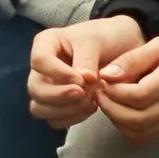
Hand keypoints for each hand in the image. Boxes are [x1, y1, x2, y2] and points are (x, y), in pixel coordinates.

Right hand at [27, 16, 145, 128]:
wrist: (122, 47)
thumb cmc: (105, 37)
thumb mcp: (96, 41)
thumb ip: (86, 61)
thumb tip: (83, 82)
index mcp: (45, 44)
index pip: (39, 61)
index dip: (58, 73)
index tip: (81, 79)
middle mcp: (42, 68)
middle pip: (35, 89)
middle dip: (59, 96)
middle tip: (84, 94)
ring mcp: (48, 88)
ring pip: (40, 109)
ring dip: (65, 110)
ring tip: (90, 102)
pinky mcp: (58, 104)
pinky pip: (54, 120)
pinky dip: (72, 118)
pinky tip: (91, 107)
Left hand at [93, 27, 158, 143]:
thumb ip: (133, 59)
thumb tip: (106, 75)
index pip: (140, 96)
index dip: (114, 91)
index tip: (103, 79)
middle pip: (137, 120)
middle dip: (111, 108)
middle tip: (100, 91)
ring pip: (139, 133)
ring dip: (117, 120)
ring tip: (109, 100)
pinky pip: (146, 137)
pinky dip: (127, 128)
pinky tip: (122, 110)